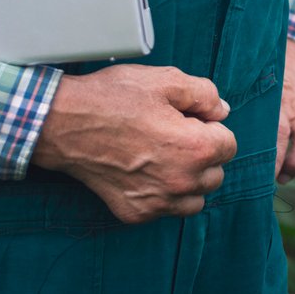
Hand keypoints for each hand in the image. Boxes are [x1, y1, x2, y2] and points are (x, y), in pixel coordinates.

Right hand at [31, 65, 237, 223]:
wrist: (65, 124)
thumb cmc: (114, 98)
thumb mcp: (165, 80)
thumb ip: (205, 95)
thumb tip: (221, 111)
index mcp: (195, 149)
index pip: (229, 144)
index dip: (210, 127)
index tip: (188, 119)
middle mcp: (180, 183)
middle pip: (215, 173)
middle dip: (203, 154)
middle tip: (174, 134)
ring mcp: (157, 203)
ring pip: (194, 198)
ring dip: (188, 179)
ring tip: (164, 155)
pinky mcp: (135, 213)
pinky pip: (164, 210)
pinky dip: (162, 194)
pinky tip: (144, 170)